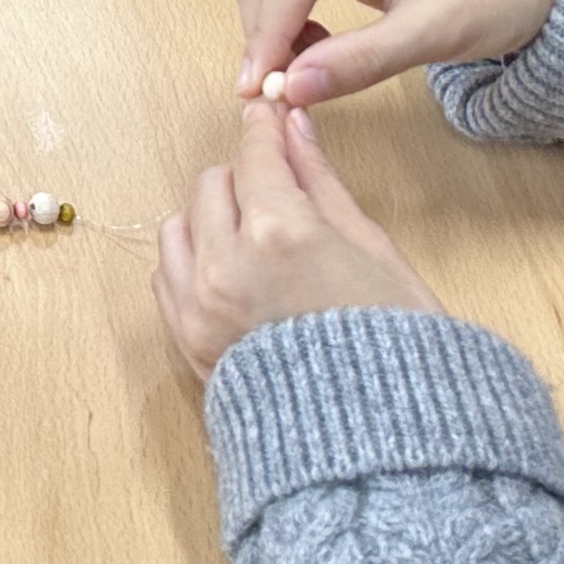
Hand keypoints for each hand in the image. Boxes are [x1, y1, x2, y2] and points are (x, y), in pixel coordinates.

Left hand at [154, 99, 445, 382]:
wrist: (380, 447)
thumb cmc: (396, 350)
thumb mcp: (373, 252)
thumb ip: (321, 184)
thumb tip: (295, 128)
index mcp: (279, 232)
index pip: (255, 154)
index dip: (264, 129)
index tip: (269, 116)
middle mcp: (226, 264)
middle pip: (213, 184)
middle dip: (245, 179)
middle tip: (281, 193)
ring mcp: (199, 307)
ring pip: (180, 226)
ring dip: (212, 221)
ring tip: (258, 242)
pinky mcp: (187, 344)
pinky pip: (167, 276)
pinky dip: (192, 263)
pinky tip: (235, 276)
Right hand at [230, 0, 560, 108]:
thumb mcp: (434, 34)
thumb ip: (360, 60)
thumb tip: (291, 88)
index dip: (268, 35)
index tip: (257, 92)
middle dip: (263, 32)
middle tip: (273, 93)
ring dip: (270, 25)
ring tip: (301, 72)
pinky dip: (284, 14)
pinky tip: (313, 45)